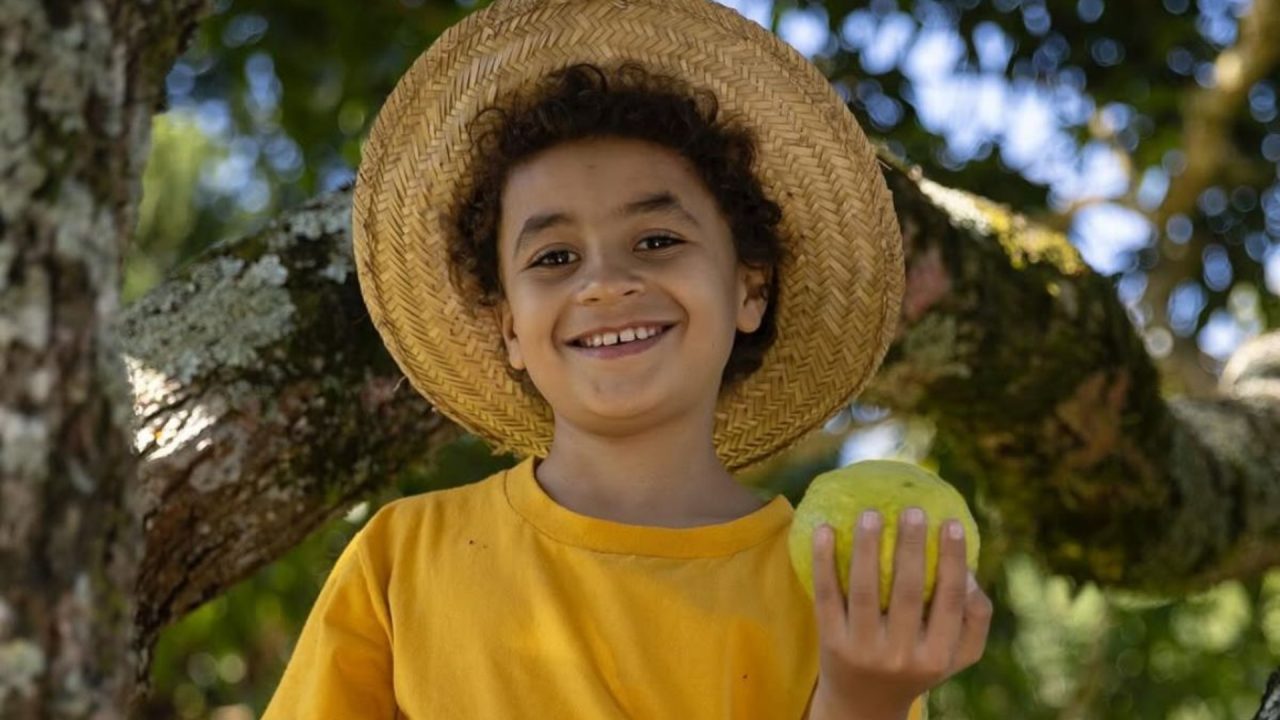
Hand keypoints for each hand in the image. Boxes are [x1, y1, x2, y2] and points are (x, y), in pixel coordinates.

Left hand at [806, 508, 992, 719]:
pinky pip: (827, 596)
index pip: (949, 602)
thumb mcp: (956, 655)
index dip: (953, 561)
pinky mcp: (829, 643)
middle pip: (907, 592)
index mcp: (936, 655)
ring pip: (865, 591)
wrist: (864, 705)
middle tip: (913, 510)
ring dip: (867, 548)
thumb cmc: (917, 665)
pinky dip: (824, 562)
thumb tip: (969, 570)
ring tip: (871, 513)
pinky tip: (824, 529)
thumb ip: (974, 617)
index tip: (952, 523)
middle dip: (912, 548)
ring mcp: (862, 650)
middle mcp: (900, 656)